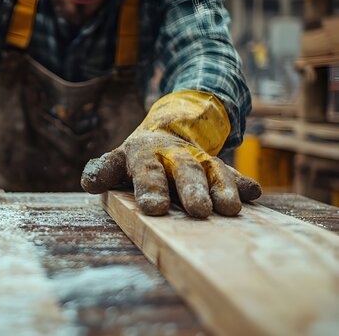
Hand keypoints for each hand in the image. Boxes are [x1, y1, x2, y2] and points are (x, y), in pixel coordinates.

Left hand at [81, 90, 260, 217]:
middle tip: (198, 211)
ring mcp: (198, 159)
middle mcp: (173, 154)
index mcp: (144, 154)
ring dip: (221, 188)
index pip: (146, 170)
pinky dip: (242, 184)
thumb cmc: (136, 160)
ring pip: (211, 170)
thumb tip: (89, 182)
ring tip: (230, 209)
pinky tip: (254, 193)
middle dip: (191, 189)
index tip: (154, 208)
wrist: (167, 131)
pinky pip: (231, 174)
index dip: (150, 187)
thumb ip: (101, 171)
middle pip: (184, 169)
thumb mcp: (116, 161)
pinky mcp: (217, 167)